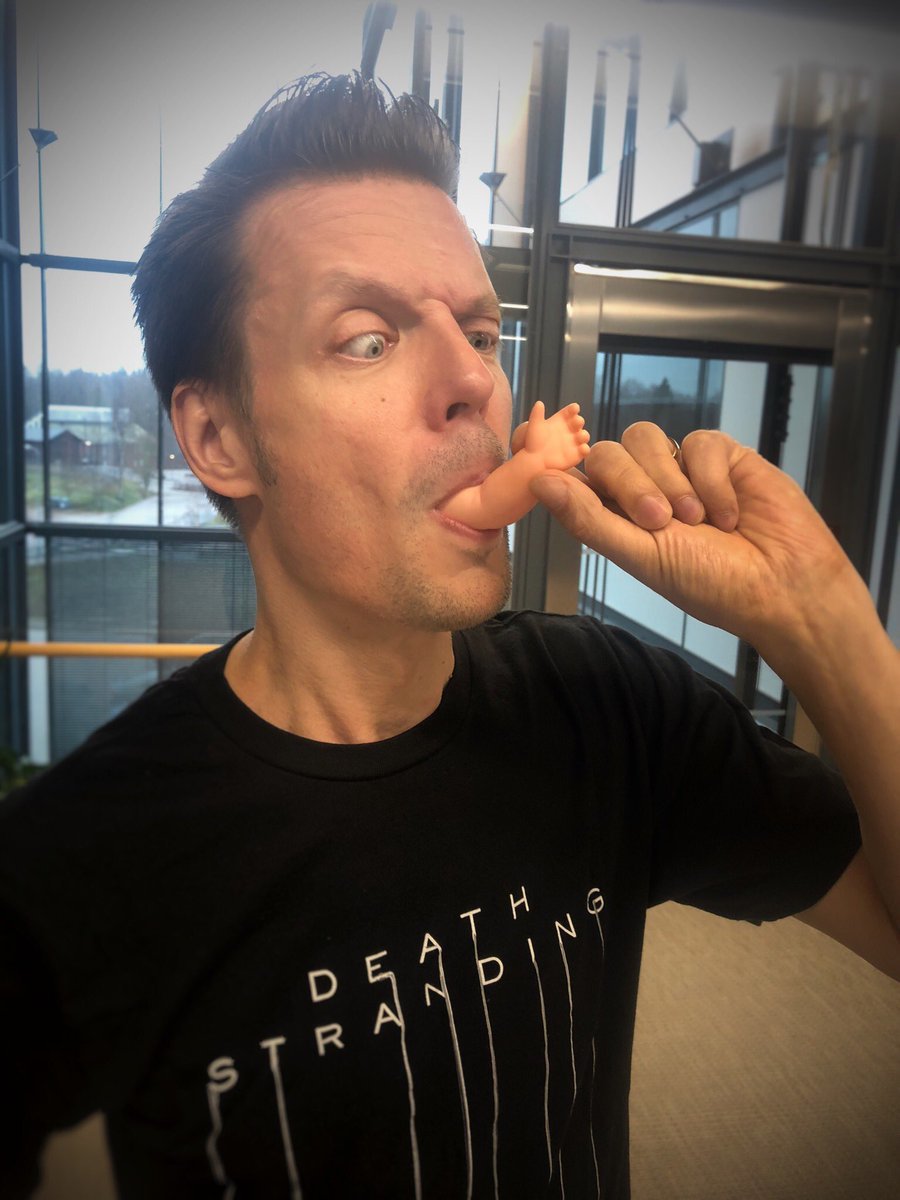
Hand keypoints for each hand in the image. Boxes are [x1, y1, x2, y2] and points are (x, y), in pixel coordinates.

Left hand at [528, 421, 867, 661]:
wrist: (784, 587)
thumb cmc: (711, 585)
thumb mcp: (642, 558)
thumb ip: (590, 519)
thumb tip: (538, 482)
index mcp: (613, 517)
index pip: (570, 475)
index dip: (554, 461)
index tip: (538, 453)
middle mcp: (641, 488)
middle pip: (606, 453)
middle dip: (630, 485)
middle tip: (660, 522)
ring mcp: (679, 468)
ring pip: (645, 438)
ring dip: (667, 479)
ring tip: (697, 520)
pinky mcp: (720, 455)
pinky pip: (698, 442)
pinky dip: (711, 479)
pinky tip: (729, 513)